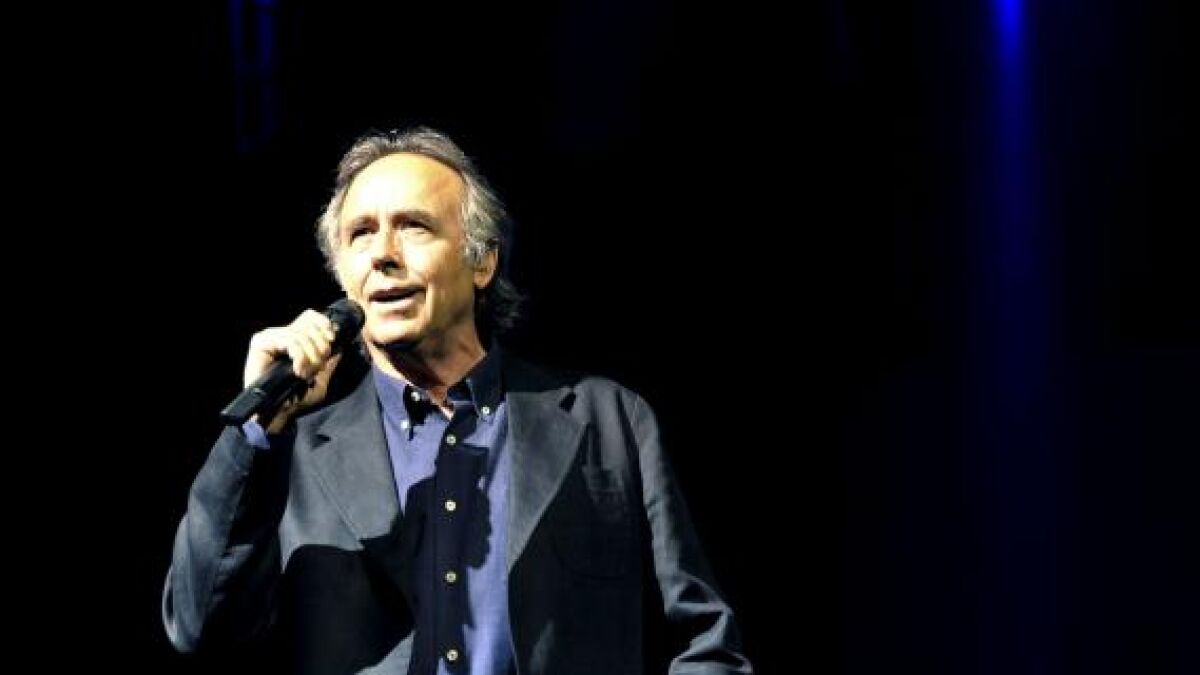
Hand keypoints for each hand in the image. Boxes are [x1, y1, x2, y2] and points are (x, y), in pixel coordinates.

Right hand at [244, 309, 343, 431]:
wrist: (277, 414)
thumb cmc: (297, 399)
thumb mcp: (320, 379)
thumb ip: (329, 363)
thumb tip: (340, 346)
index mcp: (295, 340)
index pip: (310, 317)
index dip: (323, 324)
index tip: (332, 338)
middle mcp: (282, 335)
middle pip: (308, 323)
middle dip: (321, 346)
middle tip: (318, 366)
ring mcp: (270, 337)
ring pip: (301, 334)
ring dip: (310, 356)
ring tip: (306, 373)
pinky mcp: (261, 343)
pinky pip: (290, 340)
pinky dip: (299, 355)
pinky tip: (298, 370)